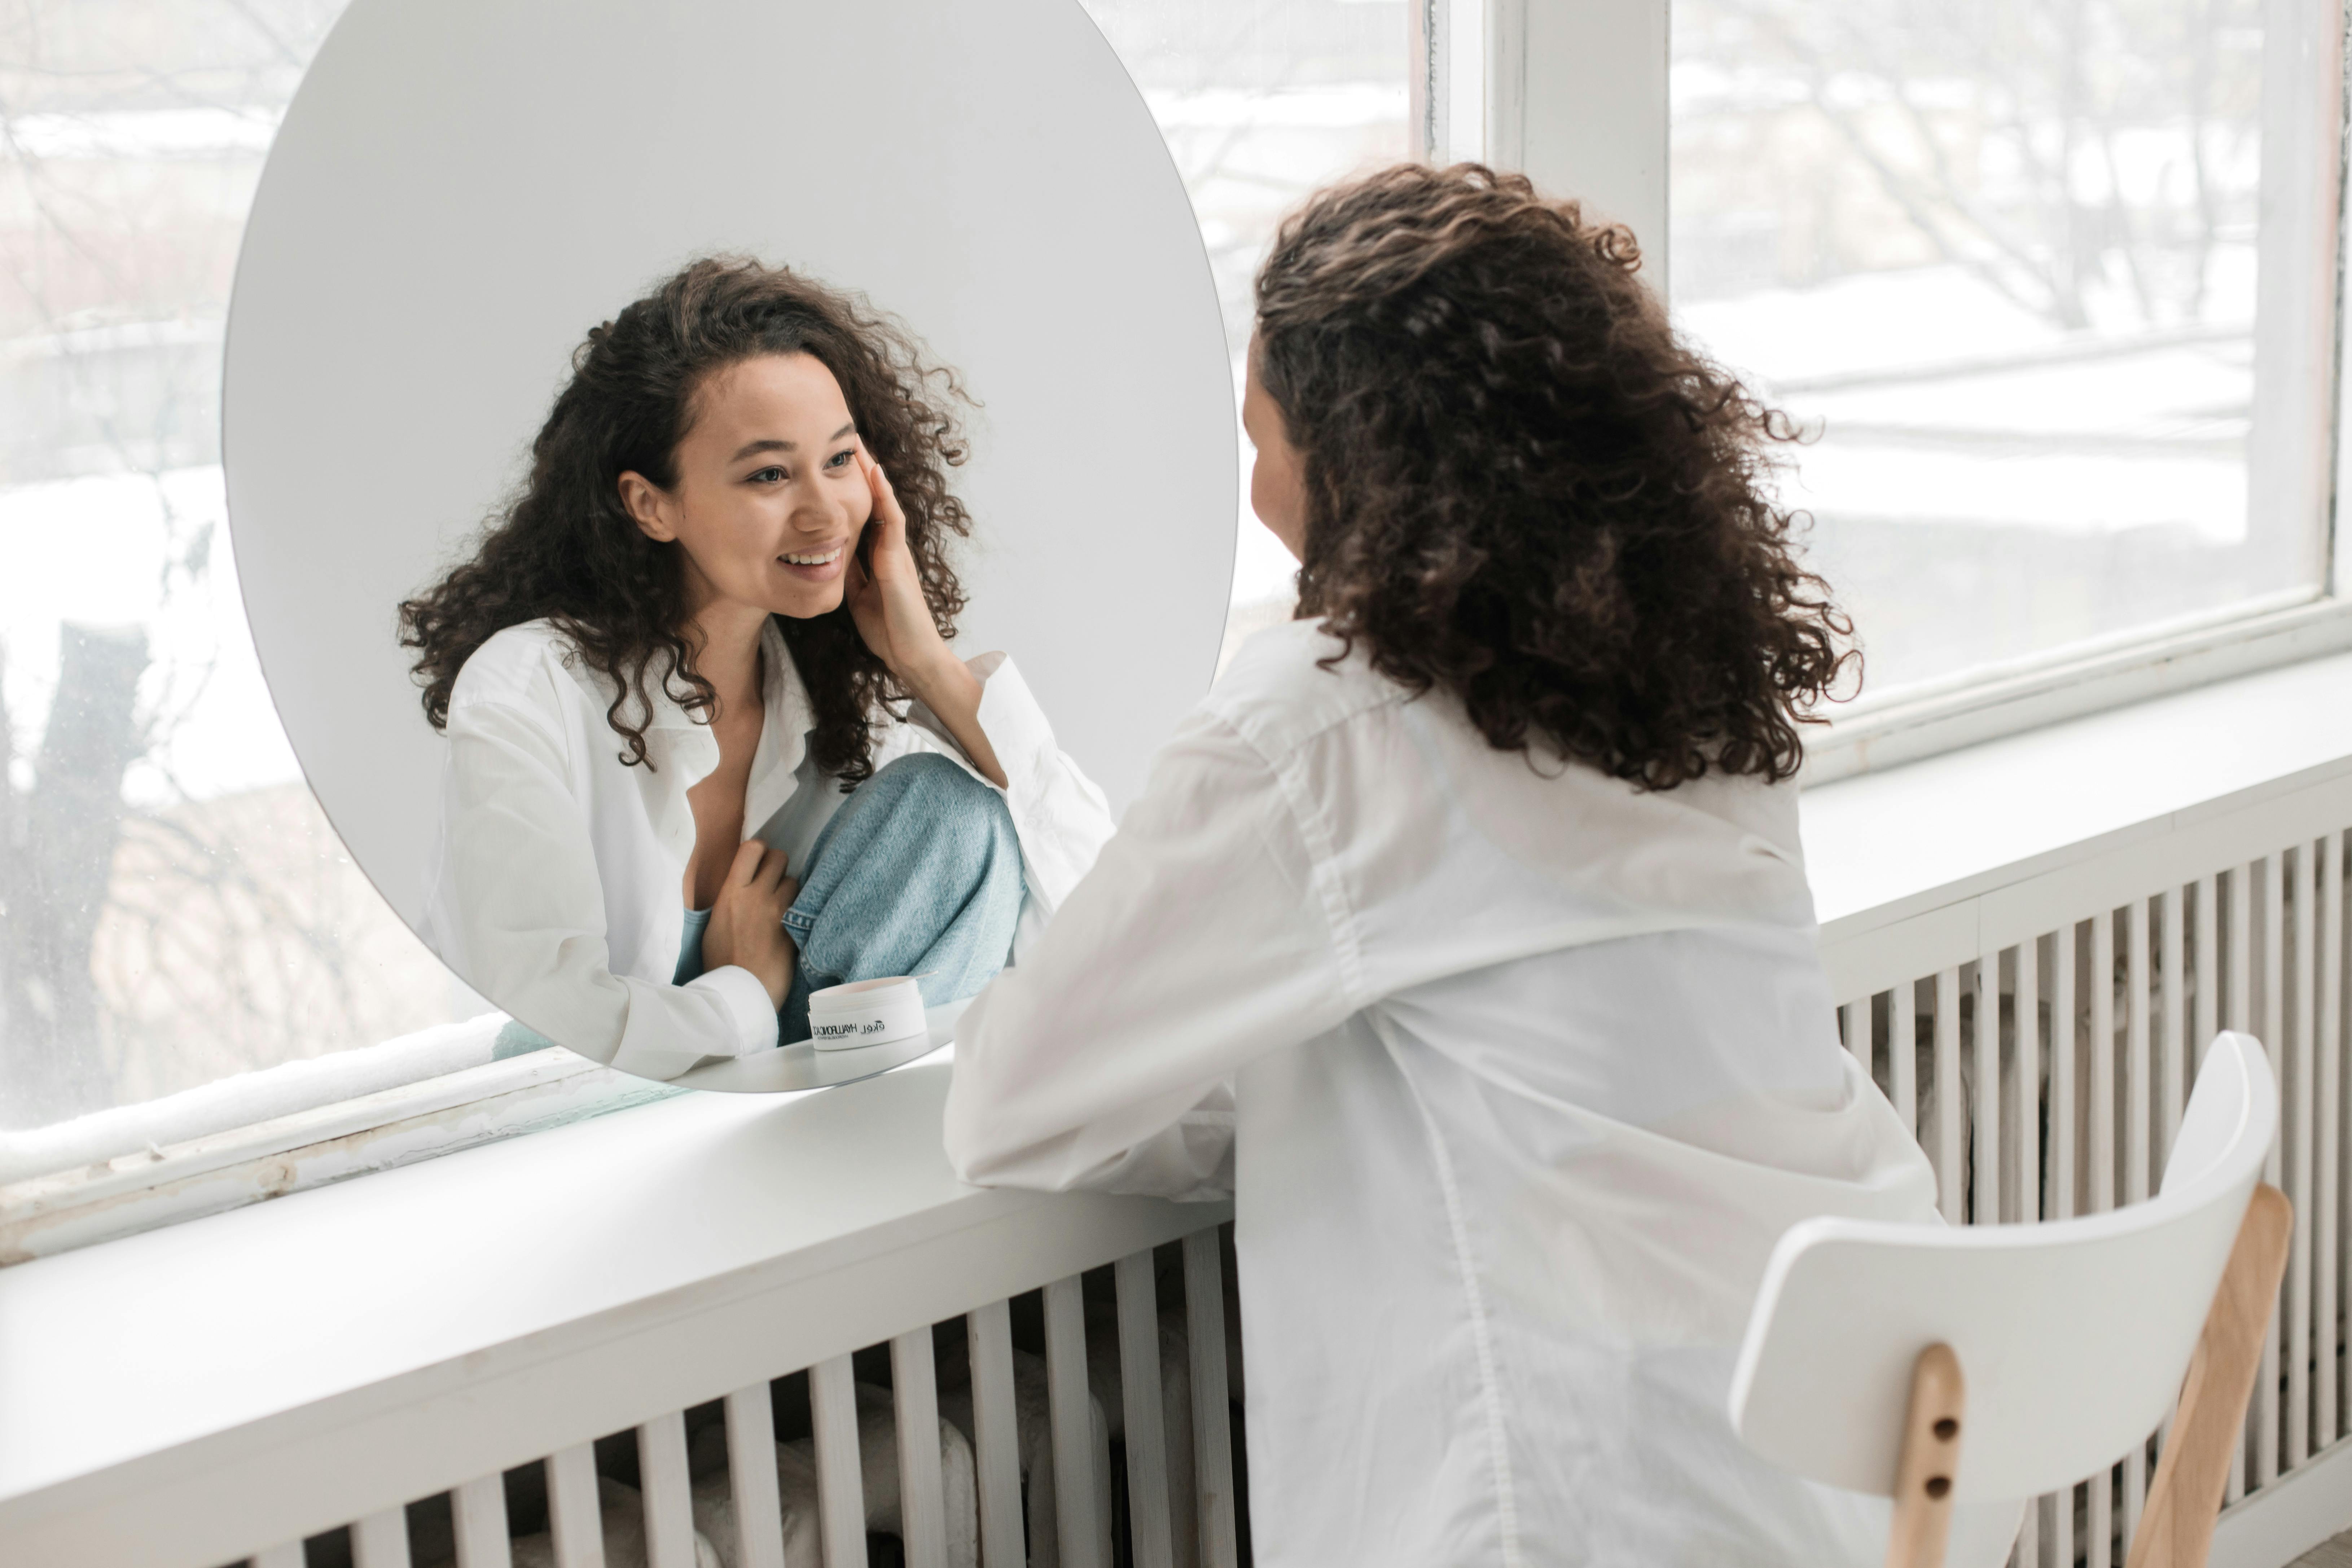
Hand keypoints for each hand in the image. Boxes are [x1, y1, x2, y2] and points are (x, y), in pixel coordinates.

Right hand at [700, 840, 797, 1010]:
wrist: (740, 993)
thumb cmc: (721, 963)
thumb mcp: (714, 925)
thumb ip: (730, 898)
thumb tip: (741, 884)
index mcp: (730, 893)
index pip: (752, 848)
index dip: (759, 851)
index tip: (759, 862)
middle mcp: (755, 896)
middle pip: (779, 857)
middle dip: (778, 867)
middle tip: (774, 883)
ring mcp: (777, 911)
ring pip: (794, 881)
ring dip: (790, 890)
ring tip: (782, 908)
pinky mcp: (794, 928)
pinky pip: (804, 905)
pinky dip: (799, 910)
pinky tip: (793, 923)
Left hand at [845, 441, 954, 685]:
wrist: (912, 656)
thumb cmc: (889, 630)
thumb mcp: (858, 594)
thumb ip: (850, 571)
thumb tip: (829, 552)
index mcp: (879, 556)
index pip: (863, 513)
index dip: (851, 487)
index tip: (833, 461)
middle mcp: (890, 548)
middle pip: (874, 500)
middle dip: (861, 470)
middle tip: (845, 436)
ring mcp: (897, 552)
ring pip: (884, 503)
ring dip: (872, 472)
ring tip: (858, 442)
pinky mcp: (898, 562)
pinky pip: (893, 522)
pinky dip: (884, 496)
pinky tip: (875, 473)